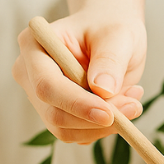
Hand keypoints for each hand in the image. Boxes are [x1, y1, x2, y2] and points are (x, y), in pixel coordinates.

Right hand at [12, 8, 146, 143]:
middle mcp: (29, 74)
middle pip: (54, 114)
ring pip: (66, 130)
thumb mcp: (118, 36)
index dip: (77, 104)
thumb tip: (102, 90)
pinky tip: (122, 103)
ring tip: (133, 99)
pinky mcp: (58, 113)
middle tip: (133, 105)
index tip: (109, 114)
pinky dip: (103, 128)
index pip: (47, 86)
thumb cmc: (111, 28)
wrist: (112, 36)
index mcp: (34, 46)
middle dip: (95, 119)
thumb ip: (110, 60)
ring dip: (103, 125)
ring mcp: (41, 98)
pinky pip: (78, 134)